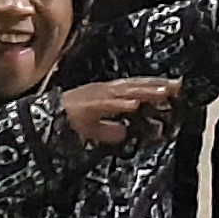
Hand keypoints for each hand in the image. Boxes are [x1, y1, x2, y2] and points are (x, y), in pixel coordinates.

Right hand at [55, 76, 180, 147]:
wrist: (41, 122)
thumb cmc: (67, 123)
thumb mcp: (94, 129)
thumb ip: (110, 130)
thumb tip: (123, 132)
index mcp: (107, 94)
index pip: (135, 87)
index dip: (154, 86)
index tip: (175, 87)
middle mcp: (104, 90)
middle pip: (135, 85)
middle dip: (156, 85)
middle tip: (177, 86)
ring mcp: (95, 95)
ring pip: (125, 91)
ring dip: (144, 91)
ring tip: (162, 92)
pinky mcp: (86, 104)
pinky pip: (105, 103)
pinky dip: (120, 102)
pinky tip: (134, 103)